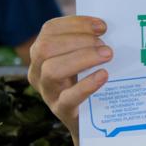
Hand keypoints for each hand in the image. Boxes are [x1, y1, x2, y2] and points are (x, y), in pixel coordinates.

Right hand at [27, 16, 111, 138]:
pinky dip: (87, 84)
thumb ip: (90, 42)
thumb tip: (108, 27)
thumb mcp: (84, 58)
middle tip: (104, 44)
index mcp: (42, 53)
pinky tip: (103, 75)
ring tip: (107, 55)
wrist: (90, 121)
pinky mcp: (61, 111)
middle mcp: (38, 71)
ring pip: (52, 70)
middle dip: (78, 40)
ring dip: (82, 58)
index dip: (76, 24)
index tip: (102, 26)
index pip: (50, 30)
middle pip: (46, 48)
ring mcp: (48, 92)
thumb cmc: (89, 80)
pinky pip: (68, 97)